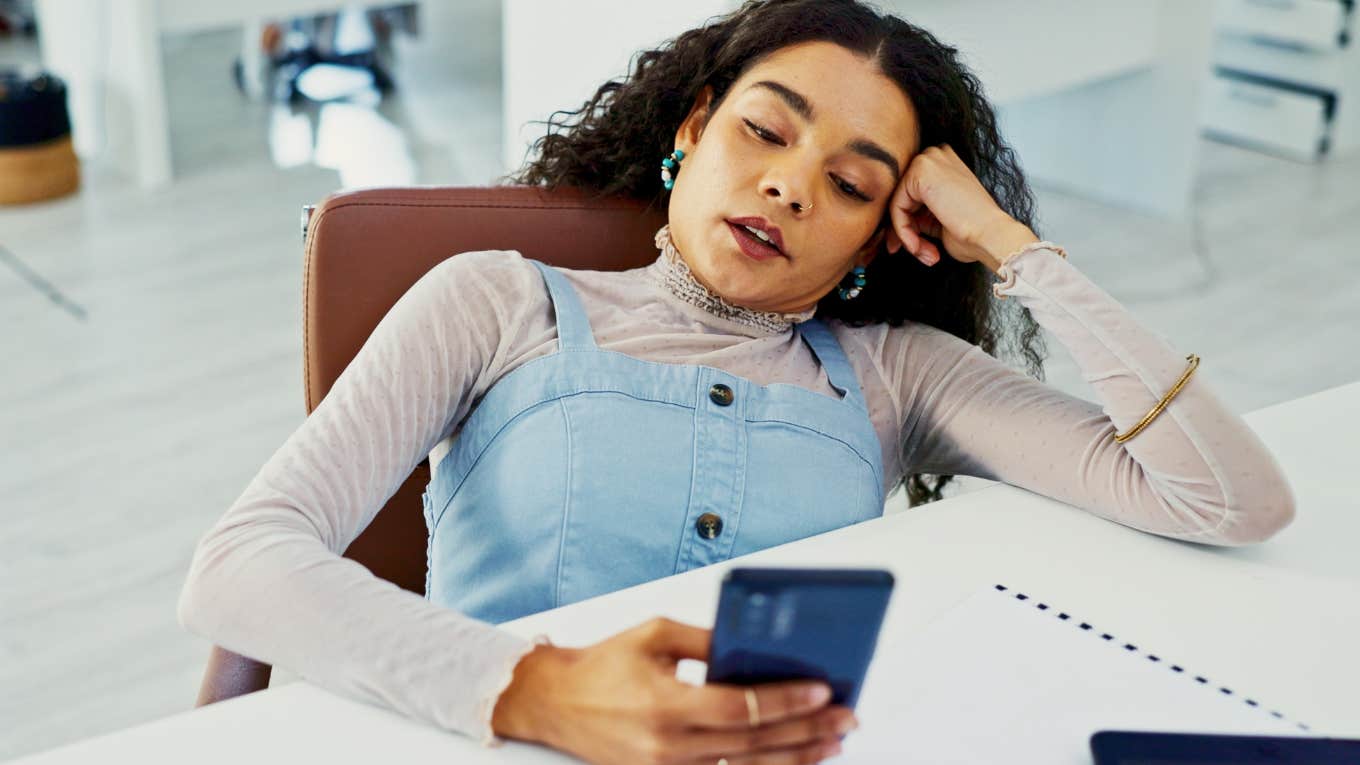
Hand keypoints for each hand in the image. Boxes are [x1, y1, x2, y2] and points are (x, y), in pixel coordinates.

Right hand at [491, 617, 856, 764]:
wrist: (554, 702)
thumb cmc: (602, 665)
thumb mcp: (654, 635)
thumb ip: (707, 640)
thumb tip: (757, 644)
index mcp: (664, 705)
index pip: (739, 708)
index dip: (785, 701)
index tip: (822, 690)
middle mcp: (668, 746)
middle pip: (754, 745)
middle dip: (806, 731)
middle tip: (845, 717)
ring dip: (795, 758)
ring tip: (832, 743)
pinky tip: (790, 762)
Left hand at [882, 144, 1037, 272]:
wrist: (990, 235)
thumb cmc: (973, 232)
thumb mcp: (937, 219)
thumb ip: (916, 214)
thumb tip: (890, 227)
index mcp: (942, 164)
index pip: (909, 195)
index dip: (908, 224)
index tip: (913, 247)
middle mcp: (935, 156)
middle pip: (901, 197)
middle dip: (904, 230)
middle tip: (916, 252)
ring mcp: (927, 160)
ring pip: (896, 204)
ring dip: (906, 235)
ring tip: (923, 252)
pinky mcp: (919, 171)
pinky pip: (896, 207)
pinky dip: (903, 231)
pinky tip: (918, 245)